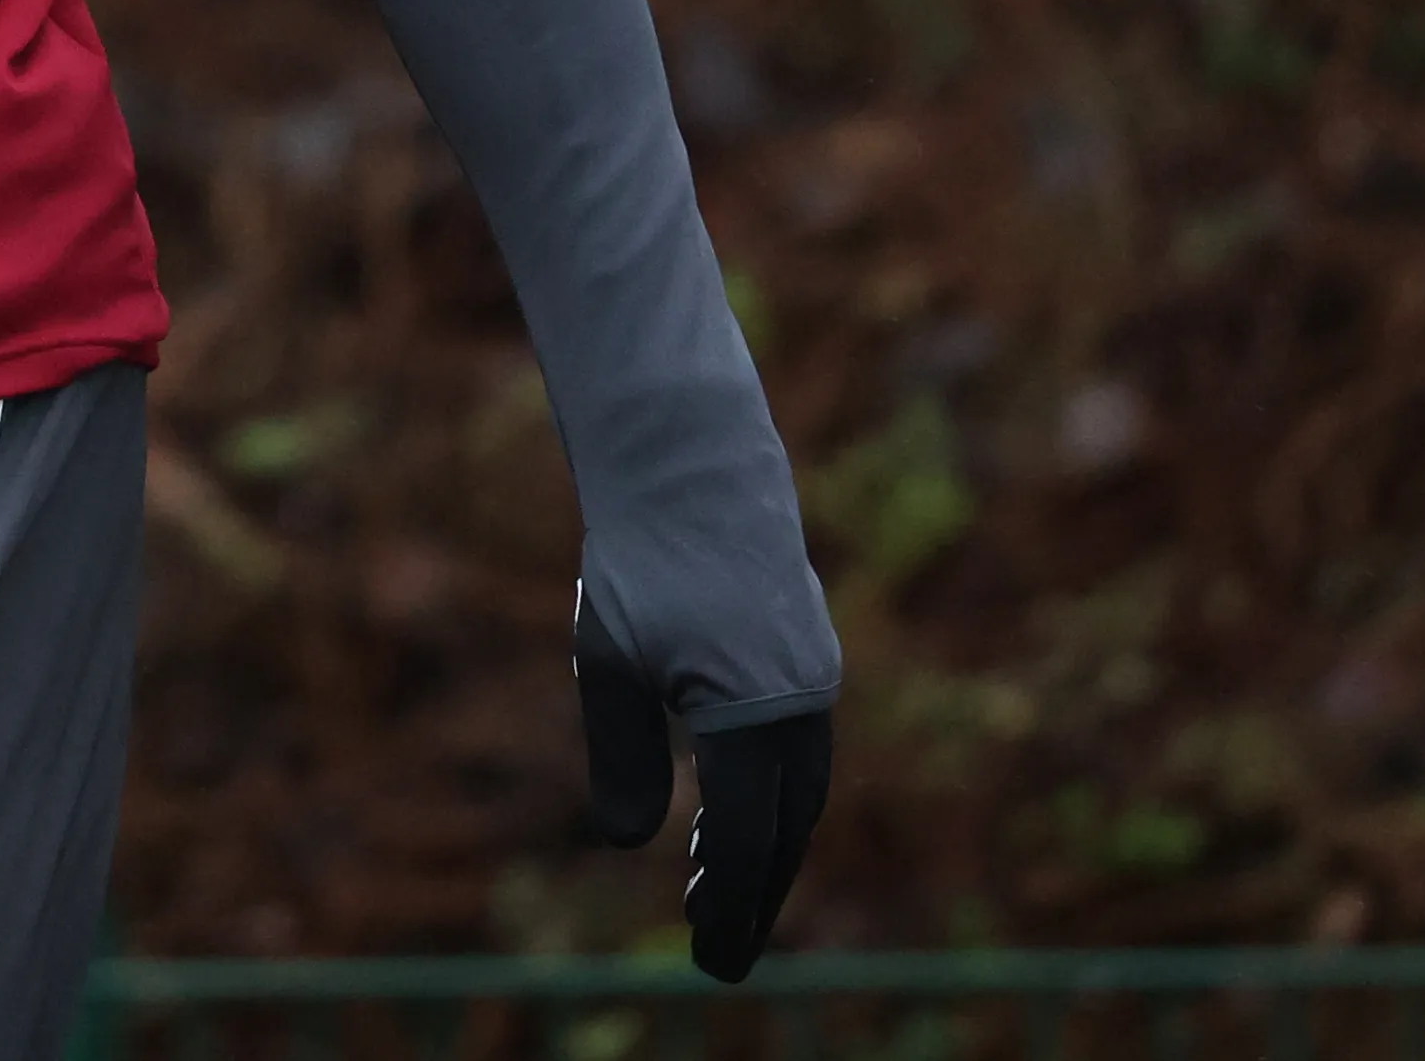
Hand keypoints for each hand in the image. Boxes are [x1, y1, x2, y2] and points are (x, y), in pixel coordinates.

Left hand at [577, 590, 833, 982]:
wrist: (693, 466)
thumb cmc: (642, 562)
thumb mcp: (610, 663)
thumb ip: (622, 757)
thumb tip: (627, 845)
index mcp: (749, 711)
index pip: (744, 840)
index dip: (725, 905)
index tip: (704, 957)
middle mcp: (798, 702)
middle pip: (784, 831)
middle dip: (751, 896)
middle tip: (713, 951)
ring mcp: (814, 678)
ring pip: (800, 793)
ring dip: (763, 849)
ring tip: (710, 893)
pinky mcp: (811, 657)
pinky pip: (801, 750)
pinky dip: (773, 796)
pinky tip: (729, 816)